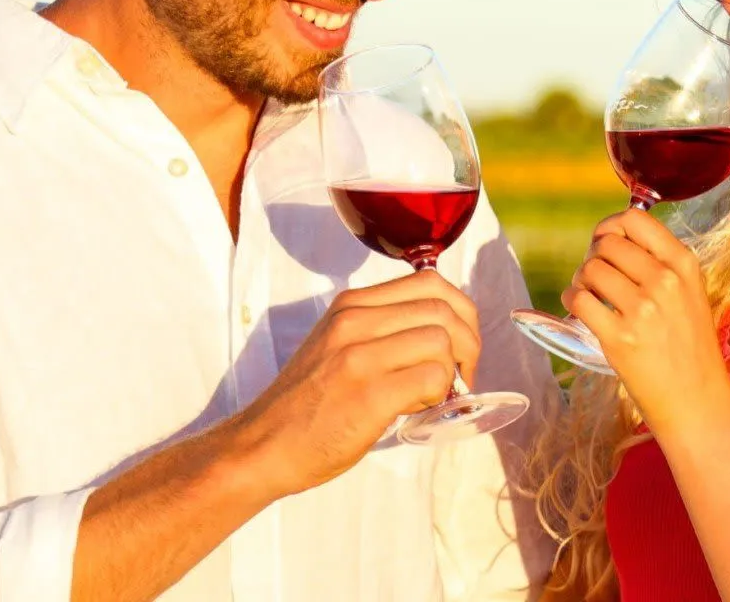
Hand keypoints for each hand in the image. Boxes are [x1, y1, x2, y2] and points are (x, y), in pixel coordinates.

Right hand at [229, 269, 482, 496]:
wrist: (262, 446)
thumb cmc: (308, 403)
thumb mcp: (338, 345)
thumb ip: (384, 330)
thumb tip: (446, 335)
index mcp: (351, 305)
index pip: (431, 283)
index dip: (460, 313)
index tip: (458, 345)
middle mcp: (354, 322)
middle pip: (443, 310)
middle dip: (467, 344)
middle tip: (459, 376)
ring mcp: (359, 357)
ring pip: (441, 342)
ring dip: (450, 373)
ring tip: (430, 397)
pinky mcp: (368, 395)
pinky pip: (431, 378)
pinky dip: (439, 395)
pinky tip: (418, 409)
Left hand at [564, 208, 729, 432]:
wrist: (696, 398)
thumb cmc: (690, 347)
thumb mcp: (691, 292)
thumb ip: (660, 263)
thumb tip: (614, 238)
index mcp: (684, 264)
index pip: (635, 219)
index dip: (610, 225)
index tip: (605, 242)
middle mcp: (665, 281)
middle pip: (606, 243)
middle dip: (593, 255)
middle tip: (596, 276)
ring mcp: (642, 309)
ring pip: (590, 269)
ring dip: (581, 280)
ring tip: (590, 296)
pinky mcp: (619, 337)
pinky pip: (578, 300)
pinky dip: (571, 301)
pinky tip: (581, 311)